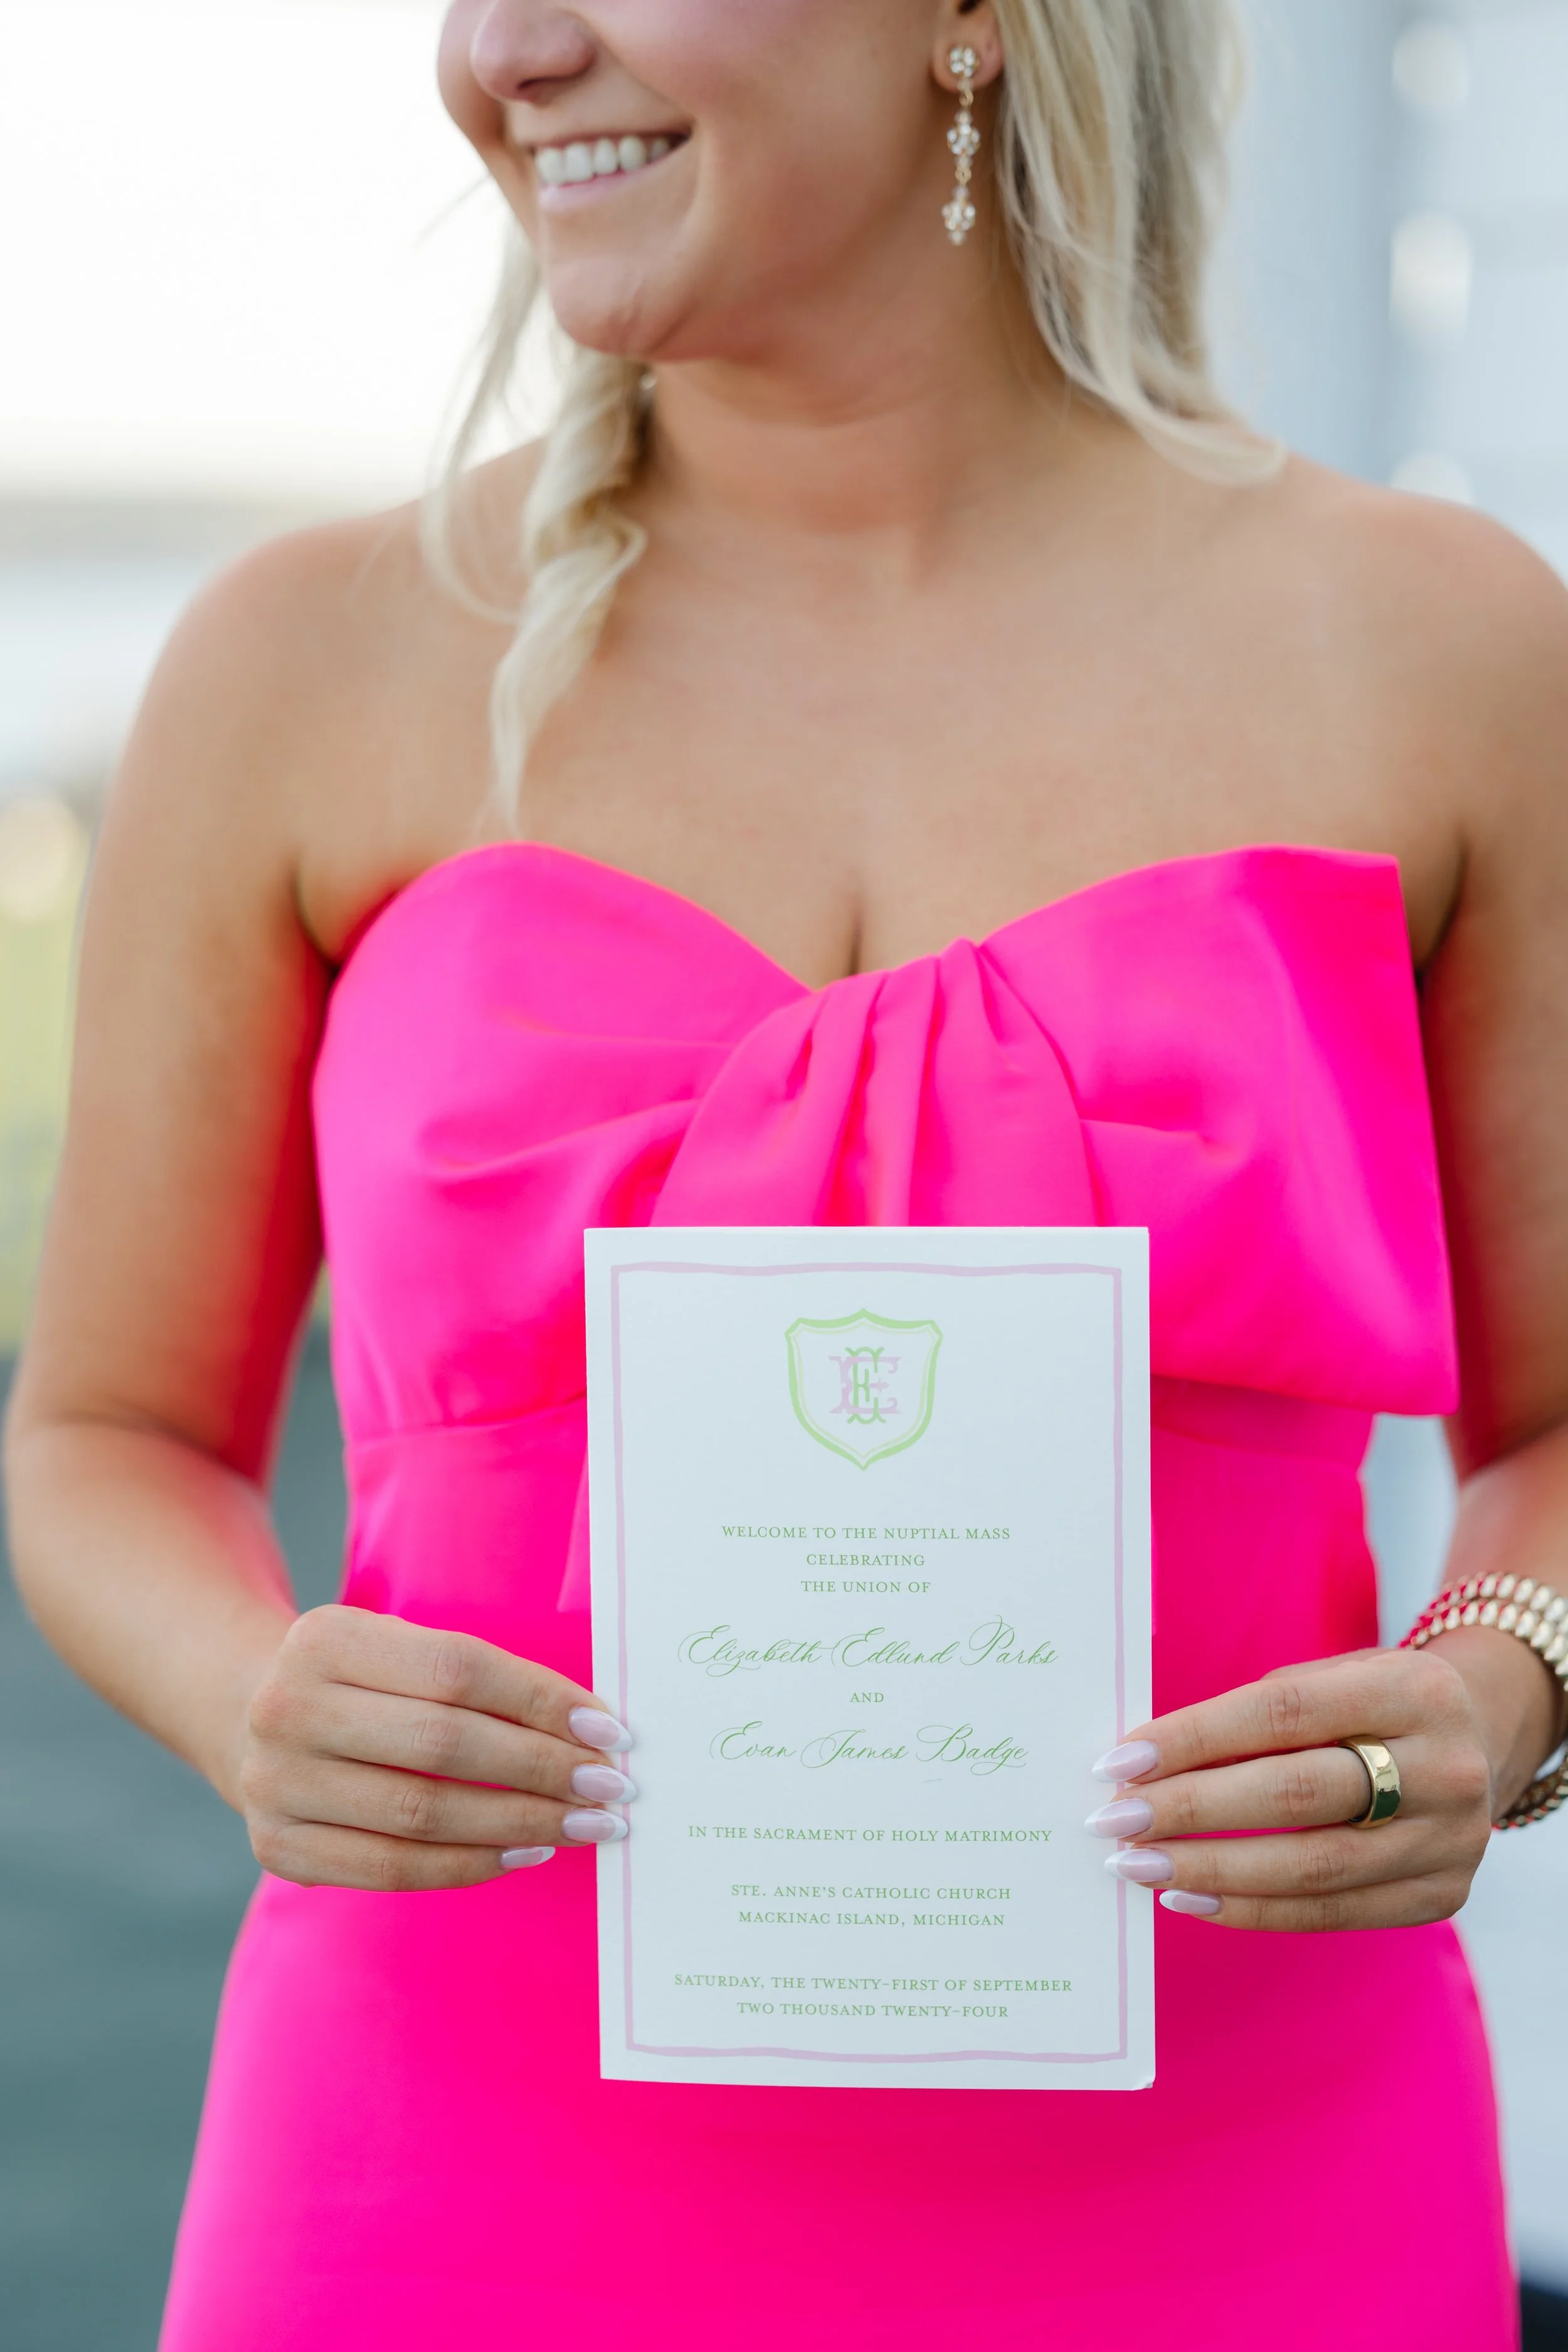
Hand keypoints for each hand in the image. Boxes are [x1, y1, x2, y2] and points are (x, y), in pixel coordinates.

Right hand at [237, 1605, 635, 1890]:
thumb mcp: (396, 1646)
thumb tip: (589, 1728)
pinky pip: (393, 1869)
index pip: (458, 1671)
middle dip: (543, 1769)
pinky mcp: (277, 1847)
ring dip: (520, 1824)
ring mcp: (274, 1784)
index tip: (609, 1731)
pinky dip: (470, 1864)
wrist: (244, 1711)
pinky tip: (525, 1851)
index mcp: (326, 1638)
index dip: (541, 1702)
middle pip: (444, 1746)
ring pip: (422, 1815)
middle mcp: (288, 1708)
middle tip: (611, 1788)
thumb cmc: (359, 1677)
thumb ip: (475, 1677)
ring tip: (583, 1825)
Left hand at [1086, 1645, 1504, 1930]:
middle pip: (1296, 1794)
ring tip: (1141, 1866)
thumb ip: (1256, 1714)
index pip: (1283, 1713)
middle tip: (1115, 1822)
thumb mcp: (1334, 1678)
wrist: (1480, 1740)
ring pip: (1312, 1867)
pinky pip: (1332, 1913)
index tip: (1120, 1762)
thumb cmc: (1372, 1705)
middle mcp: (1444, 1766)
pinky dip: (1254, 1909)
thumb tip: (1147, 1765)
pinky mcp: (1441, 1896)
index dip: (1194, 1738)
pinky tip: (1193, 1898)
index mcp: (1412, 1689)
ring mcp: (1451, 1839)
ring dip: (1212, 1870)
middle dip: (1192, 1810)